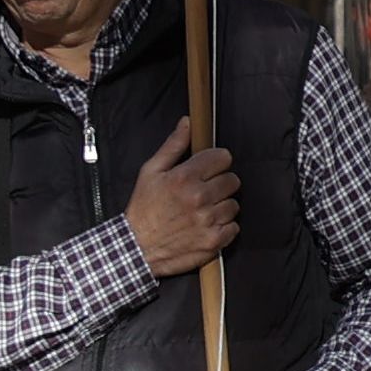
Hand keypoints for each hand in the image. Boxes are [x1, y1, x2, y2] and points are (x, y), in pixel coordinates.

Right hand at [124, 122, 239, 279]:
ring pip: (234, 204)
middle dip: (220, 184)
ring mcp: (208, 220)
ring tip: (202, 211)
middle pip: (232, 180)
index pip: (223, 158)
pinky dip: (223, 227)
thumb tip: (187, 124)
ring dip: (221, 206)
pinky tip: (206, 226)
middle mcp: (199, 198)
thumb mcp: (150, 172)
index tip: (210, 169)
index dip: (216, 162)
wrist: (137, 247)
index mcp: (185, 177)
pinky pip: (234, 227)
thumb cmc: (143, 210)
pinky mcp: (213, 241)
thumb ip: (173, 146)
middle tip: (204, 192)